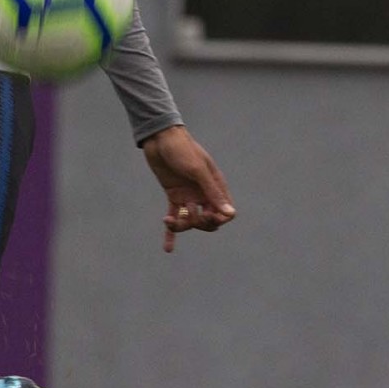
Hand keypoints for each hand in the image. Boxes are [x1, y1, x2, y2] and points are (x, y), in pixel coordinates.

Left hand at [142, 124, 234, 252]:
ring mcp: (188, 195)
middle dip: (199, 224)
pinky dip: (171, 232)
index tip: (207, 216)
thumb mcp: (198, 170)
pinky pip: (174, 217)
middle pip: (208, 221)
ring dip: (180, 226)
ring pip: (189, 221)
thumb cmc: (182, 149)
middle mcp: (203, 193)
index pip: (225, 213)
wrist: (160, 138)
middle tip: (187, 215)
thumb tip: (229, 214)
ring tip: (168, 222)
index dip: (218, 220)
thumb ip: (212, 192)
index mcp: (215, 186)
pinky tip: (168, 249)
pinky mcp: (173, 195)